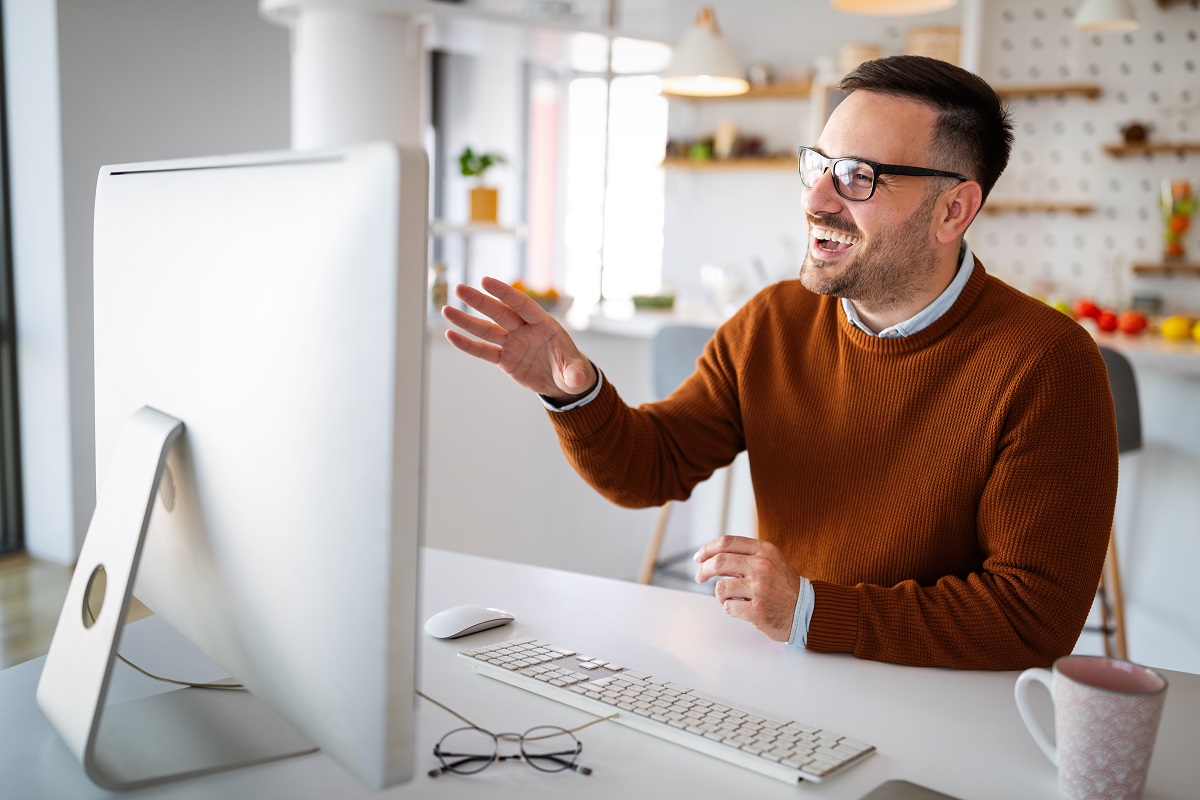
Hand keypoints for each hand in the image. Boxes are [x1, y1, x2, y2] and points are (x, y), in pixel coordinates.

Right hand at [442, 277, 595, 401]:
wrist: (562, 382)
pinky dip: (468, 344)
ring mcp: (513, 343)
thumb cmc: (572, 372)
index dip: (505, 293)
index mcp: (544, 326)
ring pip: (487, 330)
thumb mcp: (577, 374)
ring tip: (446, 310)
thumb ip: (575, 373)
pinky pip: (484, 351)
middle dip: (480, 301)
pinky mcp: (504, 358)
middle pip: (499, 313)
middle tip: (459, 289)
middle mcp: (525, 330)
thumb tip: (578, 377)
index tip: (485, 281)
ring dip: (467, 321)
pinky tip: (451, 335)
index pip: (522, 305)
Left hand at [693, 536, 799, 642]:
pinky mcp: (757, 610)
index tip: (698, 557)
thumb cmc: (783, 586)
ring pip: (720, 588)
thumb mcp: (771, 561)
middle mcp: (762, 566)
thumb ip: (746, 555)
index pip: (727, 542)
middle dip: (703, 570)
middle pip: (718, 562)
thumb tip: (710, 555)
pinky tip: (744, 609)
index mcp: (765, 551)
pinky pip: (728, 607)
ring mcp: (760, 589)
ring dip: (721, 595)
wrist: (806, 611)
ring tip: (734, 598)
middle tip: (699, 577)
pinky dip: (731, 609)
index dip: (707, 549)